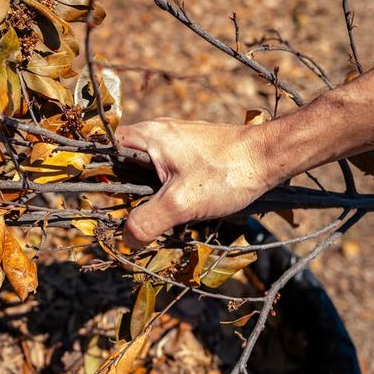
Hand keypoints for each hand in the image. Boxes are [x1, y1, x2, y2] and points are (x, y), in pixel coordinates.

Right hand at [115, 118, 275, 248]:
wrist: (272, 157)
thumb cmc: (227, 173)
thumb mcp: (181, 203)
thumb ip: (147, 222)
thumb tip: (126, 240)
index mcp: (147, 135)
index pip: (106, 152)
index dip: (100, 177)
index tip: (104, 204)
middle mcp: (158, 133)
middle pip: (126, 165)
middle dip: (129, 193)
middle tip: (136, 218)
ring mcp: (177, 142)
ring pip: (149, 171)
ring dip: (152, 195)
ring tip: (163, 217)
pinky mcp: (193, 153)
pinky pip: (168, 173)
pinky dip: (170, 192)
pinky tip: (183, 209)